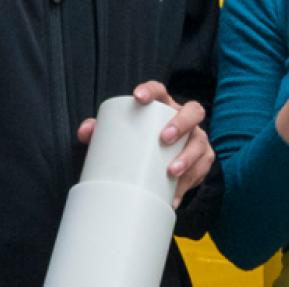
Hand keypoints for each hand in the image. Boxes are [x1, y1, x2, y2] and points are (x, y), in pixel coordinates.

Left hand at [77, 81, 212, 209]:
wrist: (167, 162)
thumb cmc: (142, 142)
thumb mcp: (124, 135)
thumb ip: (103, 132)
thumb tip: (85, 132)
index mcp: (164, 107)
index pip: (160, 91)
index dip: (151, 91)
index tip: (138, 97)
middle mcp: (185, 118)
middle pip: (193, 112)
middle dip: (181, 124)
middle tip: (164, 138)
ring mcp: (197, 139)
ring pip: (200, 142)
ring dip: (188, 157)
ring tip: (171, 172)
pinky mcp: (203, 159)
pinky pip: (202, 169)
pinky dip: (189, 184)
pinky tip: (175, 196)